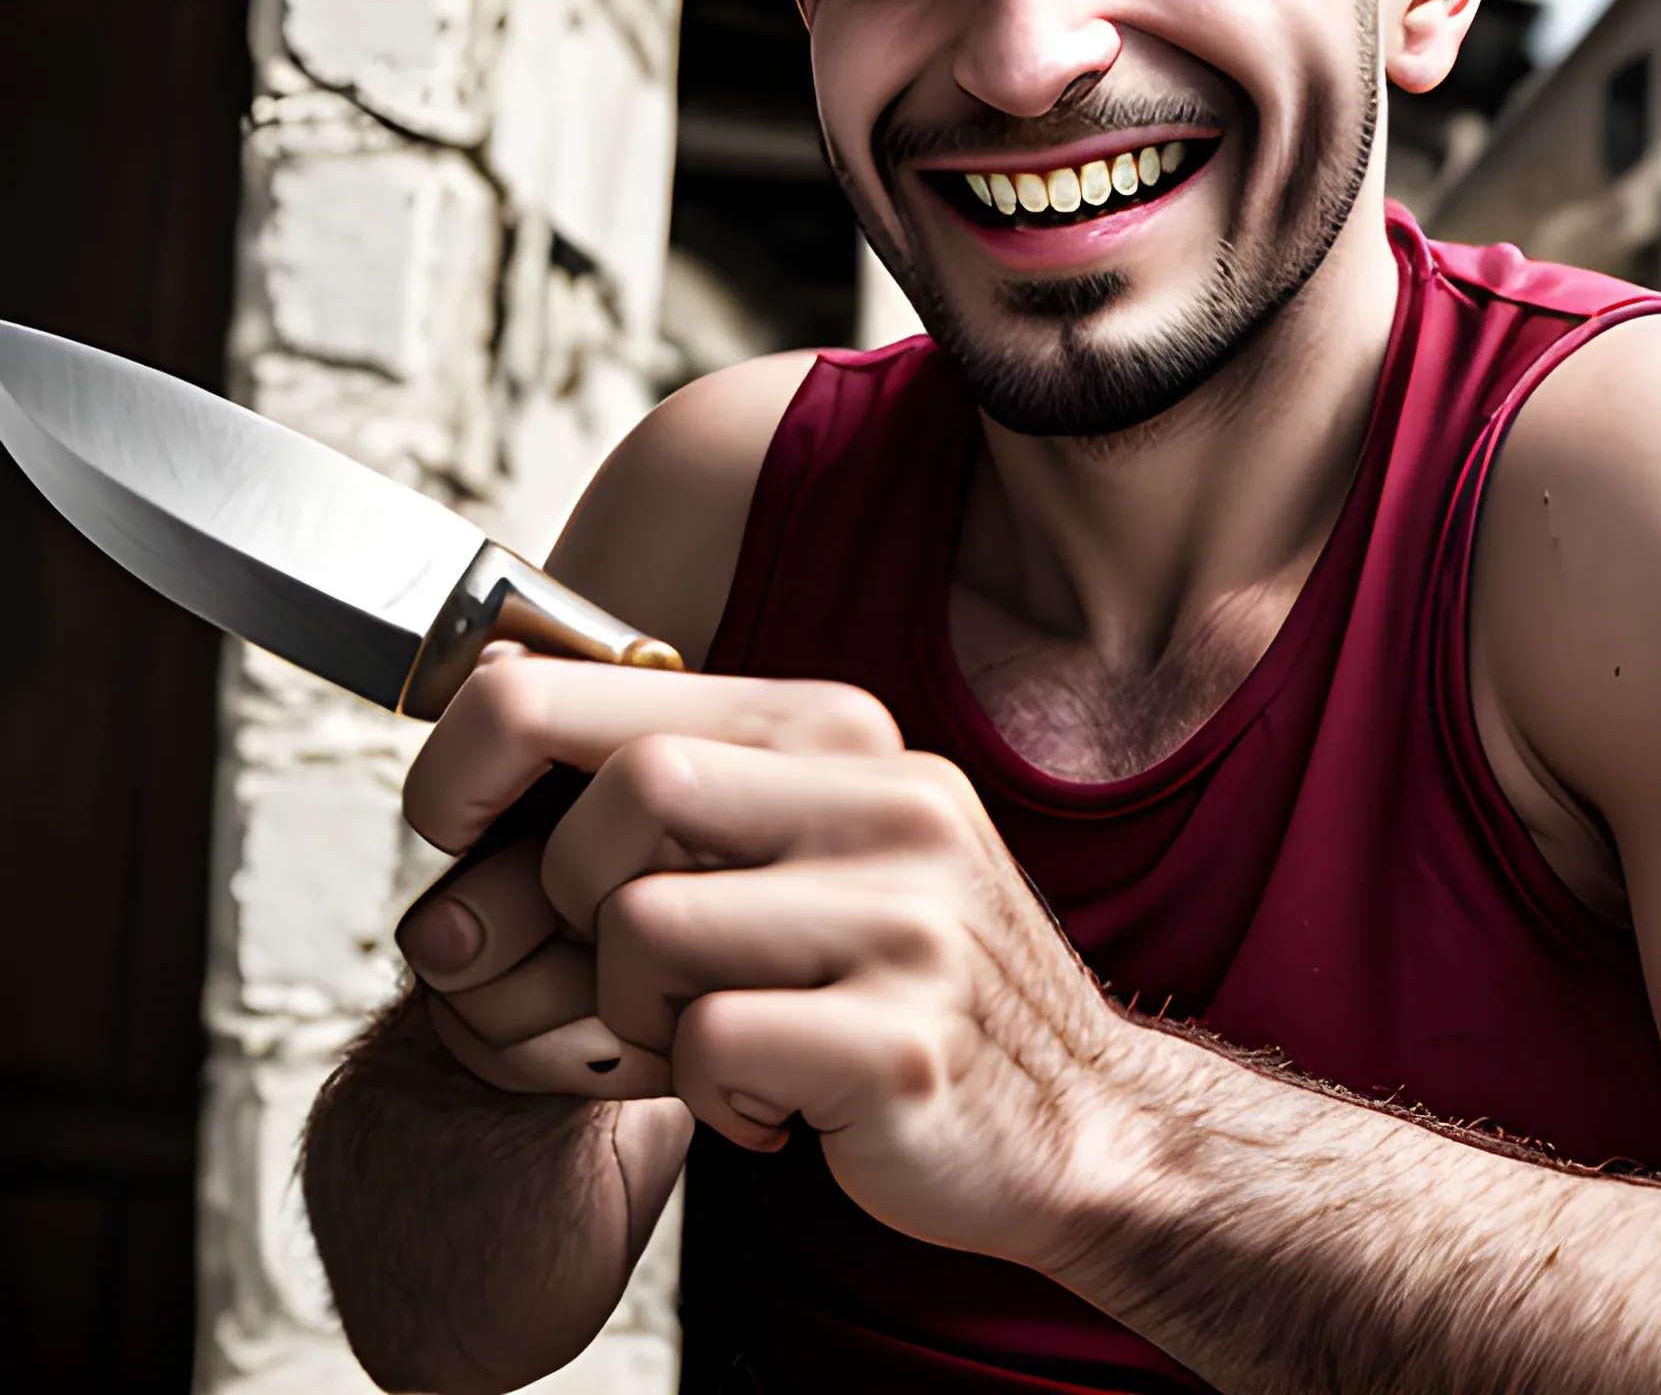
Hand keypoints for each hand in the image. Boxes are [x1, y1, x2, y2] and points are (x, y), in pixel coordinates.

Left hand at [398, 651, 1128, 1265]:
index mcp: (838, 728)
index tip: (449, 819)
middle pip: (625, 791)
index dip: (478, 746)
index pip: (596, 681)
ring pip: (645, 926)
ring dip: (632, 1013)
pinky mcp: (902, 1037)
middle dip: (566, 895)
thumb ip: (645, 809)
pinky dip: (705, 1095)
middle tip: (617, 970)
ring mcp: (904, 912)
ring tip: (709, 1036)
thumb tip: (459, 803)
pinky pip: (709, 1048)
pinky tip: (768, 1101)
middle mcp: (883, 794)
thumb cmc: (891, 980)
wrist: (1073, 1117)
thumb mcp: (787, 853)